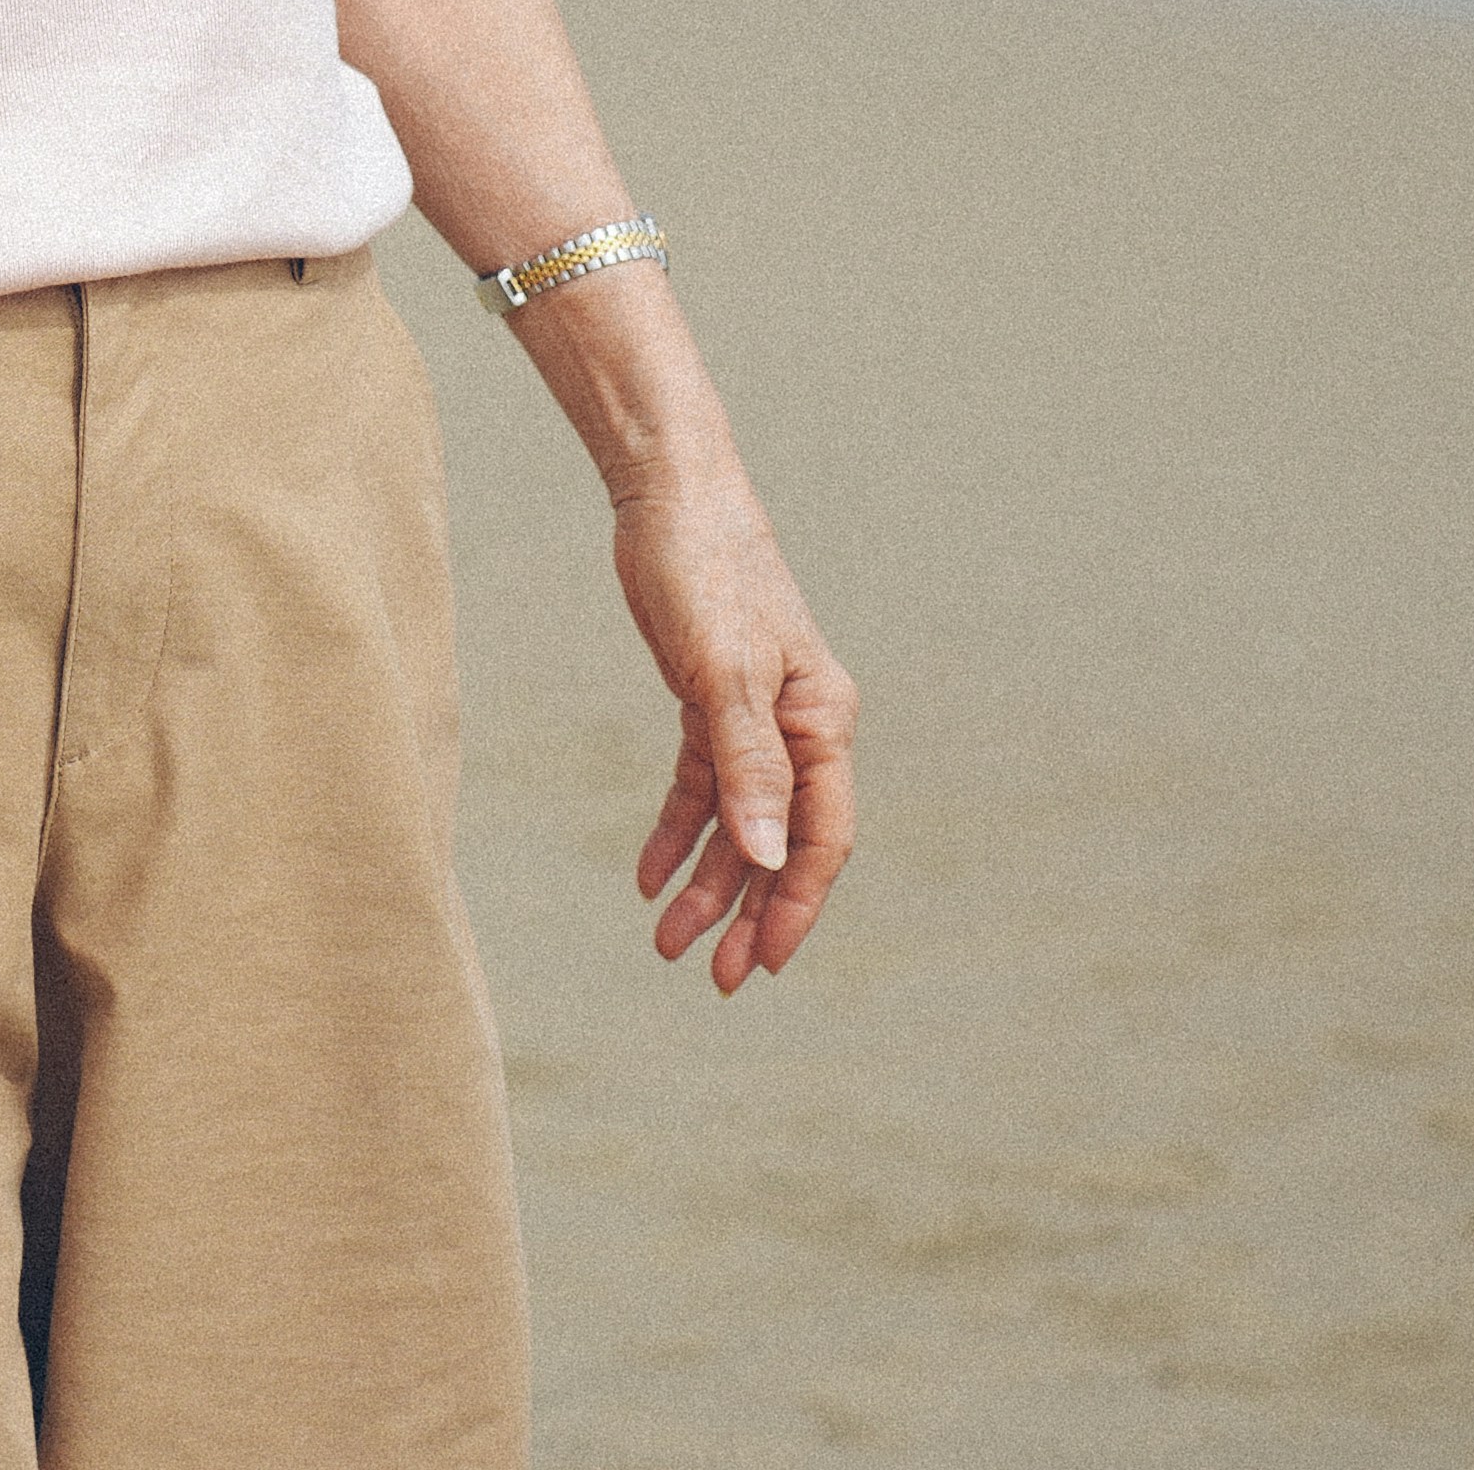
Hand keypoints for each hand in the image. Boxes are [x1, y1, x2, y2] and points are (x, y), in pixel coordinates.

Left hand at [610, 473, 855, 993]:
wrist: (668, 495)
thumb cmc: (706, 571)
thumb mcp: (724, 675)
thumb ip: (748, 767)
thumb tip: (769, 860)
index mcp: (822, 722)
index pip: (820, 838)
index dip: (795, 905)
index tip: (765, 964)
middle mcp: (798, 728)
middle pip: (781, 842)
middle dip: (752, 913)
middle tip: (716, 978)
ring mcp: (755, 717)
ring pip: (739, 822)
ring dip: (709, 882)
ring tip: (666, 940)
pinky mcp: (710, 702)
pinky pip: (702, 785)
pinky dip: (680, 831)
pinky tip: (651, 875)